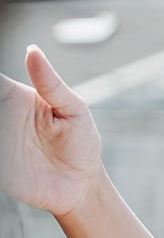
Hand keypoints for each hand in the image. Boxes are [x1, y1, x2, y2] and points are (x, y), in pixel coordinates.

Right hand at [0, 46, 104, 215]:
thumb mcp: (74, 109)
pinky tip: (4, 145)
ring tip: (5, 128)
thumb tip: (32, 51)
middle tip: (2, 114)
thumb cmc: (81, 143)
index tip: (2, 92)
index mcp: (15, 97)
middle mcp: (0, 116)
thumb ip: (51, 84)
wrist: (82, 186)